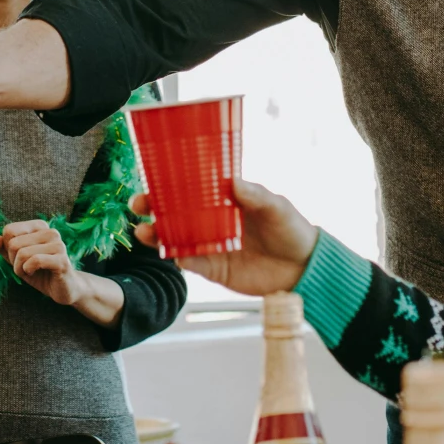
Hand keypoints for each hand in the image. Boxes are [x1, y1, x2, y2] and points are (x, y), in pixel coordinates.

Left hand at [0, 220, 123, 324]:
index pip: (9, 231)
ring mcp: (58, 245)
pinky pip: (34, 261)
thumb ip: (4, 249)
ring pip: (22, 253)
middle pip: (13, 243)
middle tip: (27, 268)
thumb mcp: (17, 260)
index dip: (8, 249)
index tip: (21, 258)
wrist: (63, 289)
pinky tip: (35, 274)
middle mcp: (50, 232)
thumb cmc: (40, 273)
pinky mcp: (62, 260)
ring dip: (20, 268)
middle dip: (14, 261)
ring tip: (32, 272)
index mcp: (39, 227)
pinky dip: (28, 270)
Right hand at [131, 178, 315, 295]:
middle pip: (174, 212)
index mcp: (224, 200)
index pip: (191, 187)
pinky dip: (176, 256)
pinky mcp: (213, 268)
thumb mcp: (277, 207)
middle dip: (153, 207)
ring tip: (143, 231)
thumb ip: (255, 195)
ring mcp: (210, 244)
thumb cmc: (292, 229)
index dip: (170, 182)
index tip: (152, 175)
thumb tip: (232, 181)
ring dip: (156, 234)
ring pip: (175, 237)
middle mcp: (212, 221)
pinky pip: (189, 262)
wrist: (304, 268)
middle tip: (139, 203)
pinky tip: (168, 252)